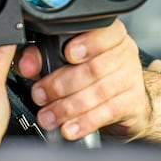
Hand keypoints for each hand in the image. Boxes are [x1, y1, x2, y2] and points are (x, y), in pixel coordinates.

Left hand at [17, 19, 152, 140]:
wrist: (125, 98)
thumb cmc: (93, 73)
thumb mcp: (68, 59)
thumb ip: (43, 56)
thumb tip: (27, 64)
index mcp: (110, 35)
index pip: (104, 32)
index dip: (87, 43)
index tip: (68, 54)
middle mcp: (123, 53)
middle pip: (94, 67)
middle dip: (61, 84)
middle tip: (40, 95)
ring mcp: (130, 78)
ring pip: (99, 91)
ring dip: (68, 107)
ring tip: (49, 116)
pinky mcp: (133, 102)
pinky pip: (108, 112)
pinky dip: (85, 122)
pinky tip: (70, 127)